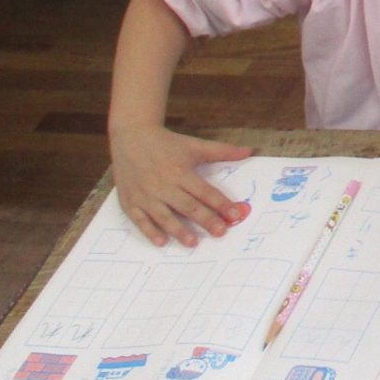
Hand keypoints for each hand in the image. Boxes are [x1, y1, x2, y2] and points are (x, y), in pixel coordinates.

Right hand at [109, 124, 252, 247]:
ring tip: (193, 242)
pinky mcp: (130, 202)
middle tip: (221, 232)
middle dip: (205, 220)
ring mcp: (145, 195)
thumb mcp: (195, 146)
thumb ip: (222, 151)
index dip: (221, 204)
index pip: (205, 191)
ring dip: (178, 230)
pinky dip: (150, 232)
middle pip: (188, 206)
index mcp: (180, 171)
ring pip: (164, 216)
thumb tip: (250, 151)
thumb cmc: (167, 143)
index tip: (235, 215)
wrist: (132, 137)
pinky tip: (161, 242)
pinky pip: (140, 220)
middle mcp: (163, 185)